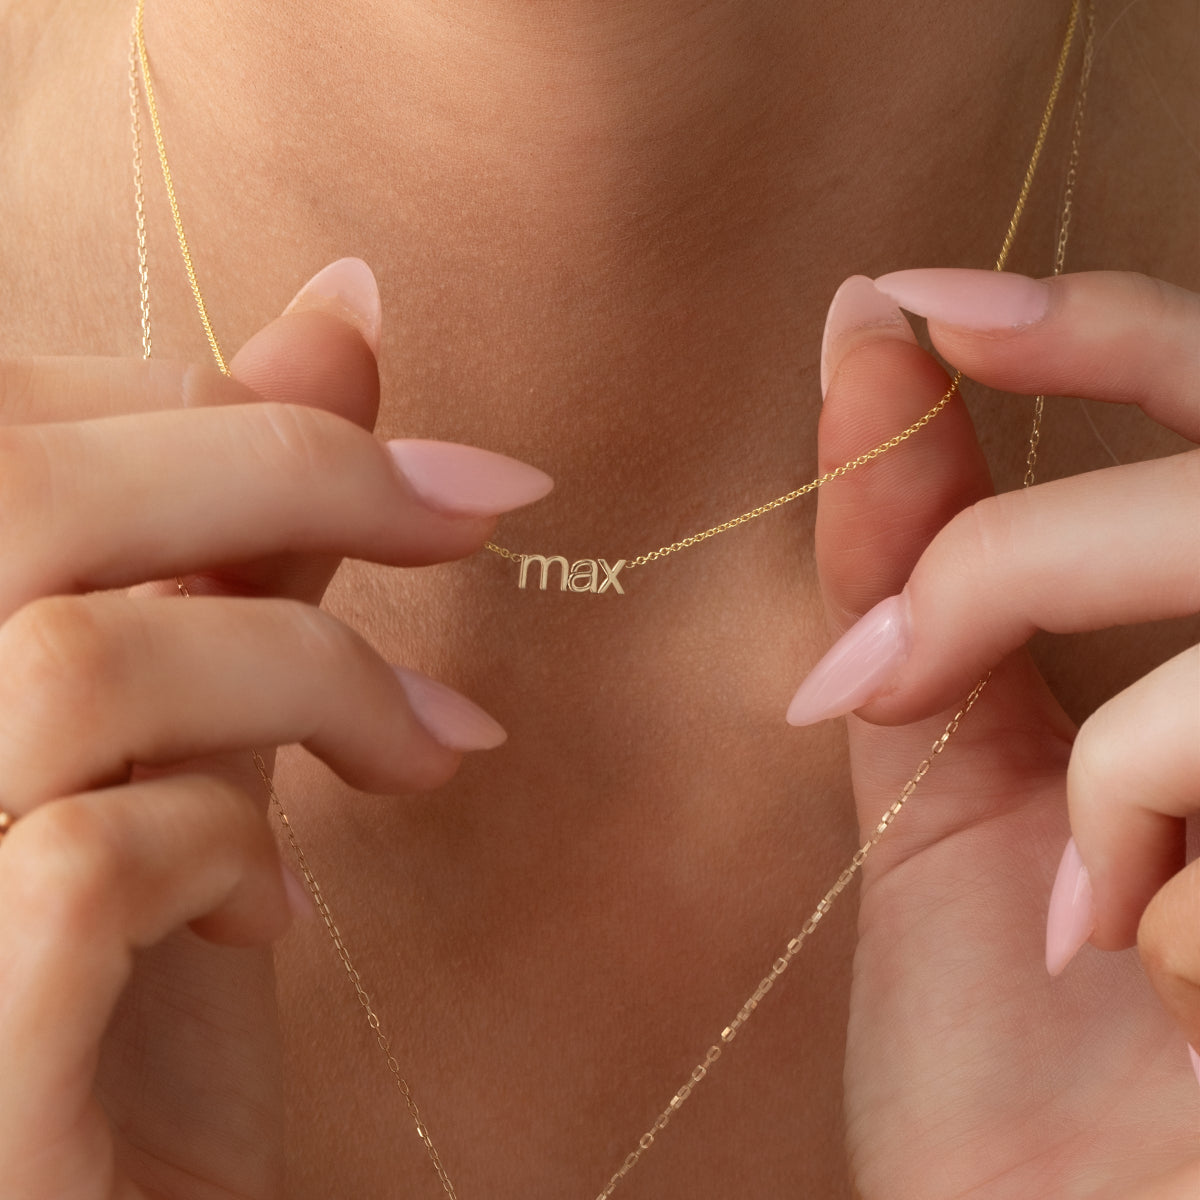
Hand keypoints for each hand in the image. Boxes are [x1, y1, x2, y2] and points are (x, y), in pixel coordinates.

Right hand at [0, 259, 550, 1199]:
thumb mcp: (199, 720)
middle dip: (287, 473)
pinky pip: (79, 861)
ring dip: (294, 682)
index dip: (220, 399)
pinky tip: (269, 914)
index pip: (11, 419)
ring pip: (70, 670)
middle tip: (470, 513)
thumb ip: (246, 525)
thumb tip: (342, 303)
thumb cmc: (151, 969)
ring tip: (411, 749)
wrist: (126, 1194)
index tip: (416, 445)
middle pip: (16, 494)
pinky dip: (223, 854)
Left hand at [797, 270, 1199, 1197]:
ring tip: (1073, 916)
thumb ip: (922, 575)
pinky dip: (1172, 921)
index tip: (912, 300)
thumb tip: (868, 337)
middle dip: (1026, 556)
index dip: (1094, 322)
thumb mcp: (949, 779)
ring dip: (1126, 772)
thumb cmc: (1003, 1041)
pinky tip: (1167, 1011)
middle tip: (887, 667)